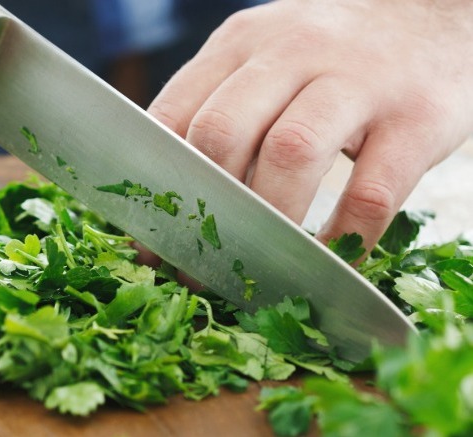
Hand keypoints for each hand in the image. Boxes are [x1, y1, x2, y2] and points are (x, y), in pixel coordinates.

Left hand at [149, 0, 472, 250]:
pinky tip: (325, 261)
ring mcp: (359, 80)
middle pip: (223, 132)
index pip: (174, 115)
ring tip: (259, 266)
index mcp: (241, 43)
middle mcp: (293, 51)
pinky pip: (371, 193)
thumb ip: (218, 109)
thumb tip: (169, 198)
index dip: (154, 187)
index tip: (150, 240)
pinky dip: (342, 239)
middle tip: (202, 263)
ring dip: (267, 224)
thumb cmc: (331, 57)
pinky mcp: (418, 118)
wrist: (432, 15)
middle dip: (204, 210)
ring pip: (291, 155)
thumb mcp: (264, 60)